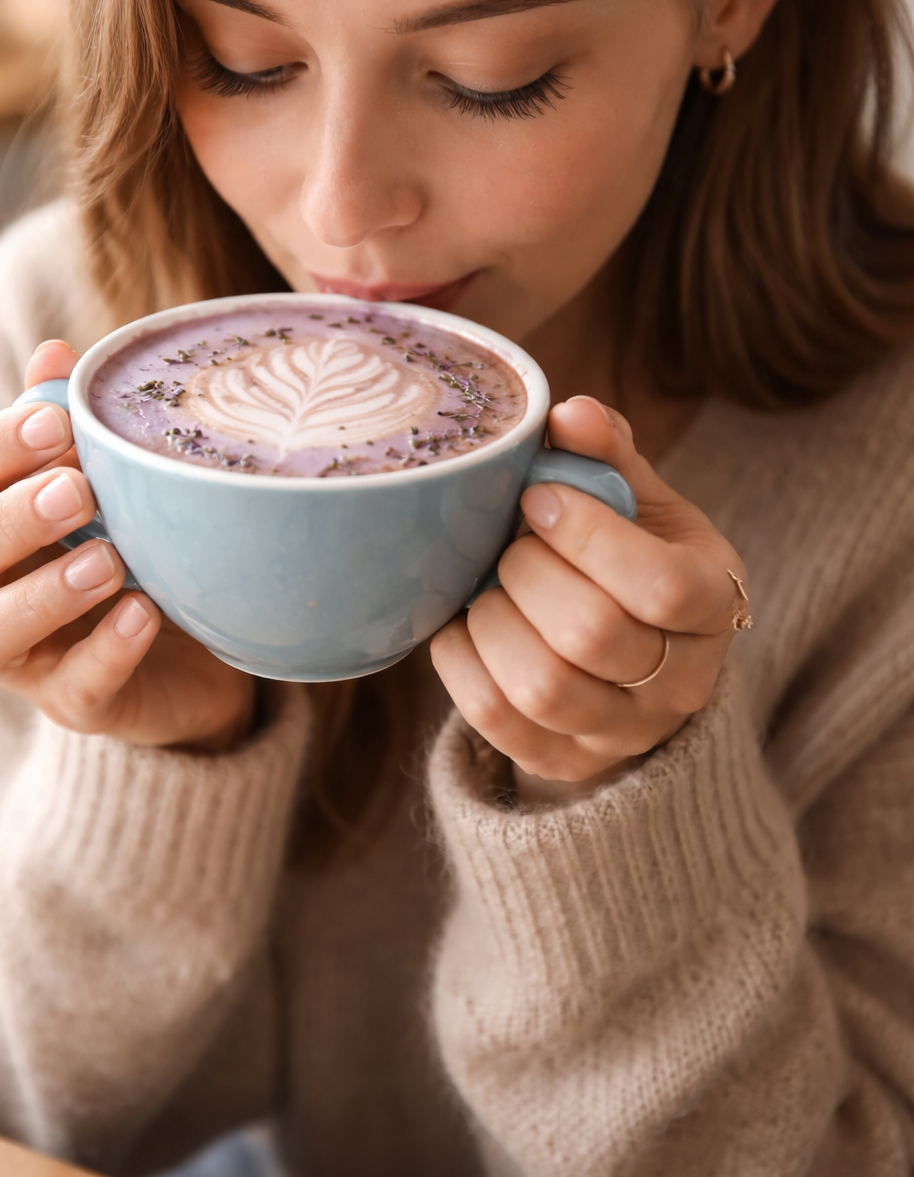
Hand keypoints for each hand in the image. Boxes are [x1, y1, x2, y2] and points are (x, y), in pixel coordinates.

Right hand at [0, 341, 254, 749]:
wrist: (202, 650)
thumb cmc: (141, 544)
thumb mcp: (119, 482)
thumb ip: (81, 423)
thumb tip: (55, 350)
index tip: (57, 423)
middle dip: (12, 518)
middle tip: (79, 492)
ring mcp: (25, 656)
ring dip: (42, 594)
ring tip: (108, 561)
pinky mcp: (77, 705)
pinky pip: (73, 689)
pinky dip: (105, 652)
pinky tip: (144, 614)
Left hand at [430, 396, 747, 797]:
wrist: (633, 659)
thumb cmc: (634, 557)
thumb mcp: (640, 501)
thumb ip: (609, 455)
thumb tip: (570, 414)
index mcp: (714, 600)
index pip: (662, 585)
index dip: (587, 535)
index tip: (537, 497)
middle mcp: (682, 680)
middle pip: (593, 635)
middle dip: (528, 573)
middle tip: (510, 544)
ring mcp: (624, 732)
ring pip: (542, 686)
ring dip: (493, 619)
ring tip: (488, 585)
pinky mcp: (565, 763)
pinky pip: (495, 719)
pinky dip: (460, 661)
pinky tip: (464, 624)